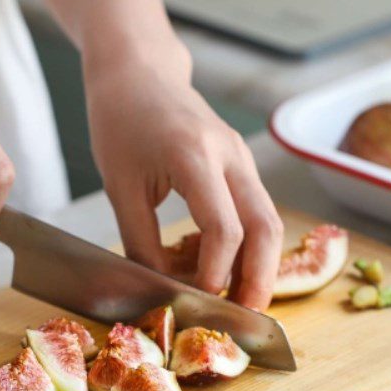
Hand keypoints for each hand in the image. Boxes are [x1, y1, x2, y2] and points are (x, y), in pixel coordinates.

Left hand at [85, 44, 282, 309]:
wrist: (139, 73)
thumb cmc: (121, 122)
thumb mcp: (120, 186)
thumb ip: (140, 240)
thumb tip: (162, 287)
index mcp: (195, 156)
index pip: (224, 228)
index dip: (217, 272)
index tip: (203, 300)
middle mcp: (231, 155)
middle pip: (266, 227)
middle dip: (260, 278)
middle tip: (247, 317)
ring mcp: (242, 158)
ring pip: (270, 220)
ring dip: (262, 265)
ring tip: (245, 302)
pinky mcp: (241, 165)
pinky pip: (257, 210)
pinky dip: (251, 245)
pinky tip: (231, 269)